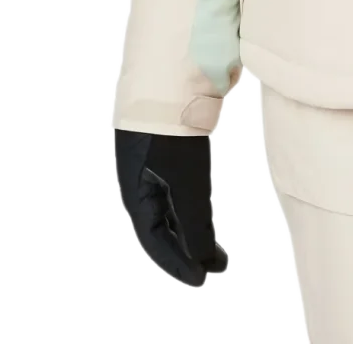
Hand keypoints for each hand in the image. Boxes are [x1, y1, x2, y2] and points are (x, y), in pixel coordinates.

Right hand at [115, 130, 229, 286]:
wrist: (171, 72)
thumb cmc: (171, 127)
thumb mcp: (186, 178)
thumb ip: (195, 220)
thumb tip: (207, 261)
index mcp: (135, 190)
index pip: (154, 238)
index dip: (177, 262)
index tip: (203, 280)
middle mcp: (142, 177)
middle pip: (163, 223)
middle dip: (188, 248)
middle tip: (216, 266)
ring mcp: (156, 159)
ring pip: (173, 203)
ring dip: (194, 226)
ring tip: (217, 245)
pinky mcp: (173, 140)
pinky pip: (181, 181)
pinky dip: (194, 200)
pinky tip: (206, 205)